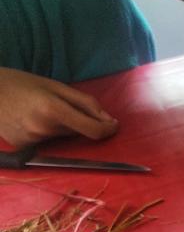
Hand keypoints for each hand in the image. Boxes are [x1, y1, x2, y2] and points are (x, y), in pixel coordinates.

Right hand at [0, 68, 116, 147]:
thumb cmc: (22, 83)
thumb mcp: (56, 86)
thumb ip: (86, 103)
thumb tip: (110, 121)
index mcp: (53, 110)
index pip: (92, 130)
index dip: (107, 130)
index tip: (114, 125)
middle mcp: (43, 129)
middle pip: (78, 132)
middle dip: (79, 122)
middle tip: (60, 106)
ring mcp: (32, 140)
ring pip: (63, 138)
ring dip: (62, 127)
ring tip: (41, 111)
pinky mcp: (23, 147)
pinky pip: (48, 142)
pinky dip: (48, 133)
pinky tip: (32, 120)